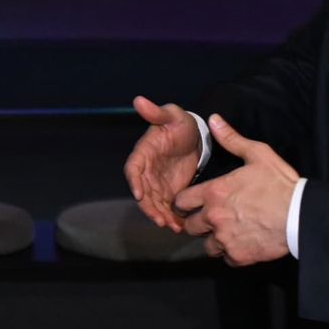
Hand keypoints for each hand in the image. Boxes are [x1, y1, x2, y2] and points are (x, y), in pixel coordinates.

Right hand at [124, 95, 203, 231]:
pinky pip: (167, 207)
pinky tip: (180, 227)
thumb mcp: (171, 115)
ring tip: (171, 227)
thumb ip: (156, 112)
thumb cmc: (180, 123)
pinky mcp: (169, 191)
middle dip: (149, 207)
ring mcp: (157, 183)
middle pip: (142, 192)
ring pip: (154, 203)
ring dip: (160, 216)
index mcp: (143, 153)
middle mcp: (146, 171)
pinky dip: (171, 217)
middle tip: (160, 219)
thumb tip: (138, 100)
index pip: (133, 169)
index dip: (135, 182)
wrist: (195, 136)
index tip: (140, 194)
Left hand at [173, 114, 298, 265]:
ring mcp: (225, 239)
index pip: (181, 202)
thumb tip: (213, 119)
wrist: (301, 215)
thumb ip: (232, 139)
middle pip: (190, 226)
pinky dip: (231, 253)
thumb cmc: (279, 184)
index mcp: (214, 193)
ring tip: (228, 232)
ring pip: (206, 245)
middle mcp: (214, 218)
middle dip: (197, 222)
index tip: (191, 203)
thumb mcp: (258, 154)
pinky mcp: (238, 256)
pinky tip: (242, 242)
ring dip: (214, 239)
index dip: (184, 202)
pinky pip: (226, 258)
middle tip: (211, 218)